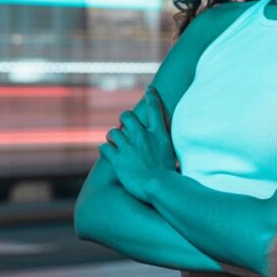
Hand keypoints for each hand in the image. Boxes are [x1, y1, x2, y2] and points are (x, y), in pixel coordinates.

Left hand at [98, 86, 176, 202]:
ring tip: (114, 143)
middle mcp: (142, 136)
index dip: (151, 96)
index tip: (149, 89)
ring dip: (113, 137)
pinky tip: (108, 153)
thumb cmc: (171, 176)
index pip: (154, 108)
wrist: (161, 186)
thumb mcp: (173, 155)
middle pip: (127, 116)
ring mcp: (128, 146)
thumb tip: (166, 148)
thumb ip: (165, 146)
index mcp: (158, 134)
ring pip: (113, 132)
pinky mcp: (117, 159)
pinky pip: (104, 148)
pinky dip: (105, 150)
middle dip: (124, 119)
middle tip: (125, 127)